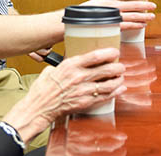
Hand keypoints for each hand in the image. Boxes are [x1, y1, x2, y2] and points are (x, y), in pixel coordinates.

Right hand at [1, 47, 125, 142]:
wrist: (39, 108)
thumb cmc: (42, 89)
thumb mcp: (52, 70)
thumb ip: (65, 65)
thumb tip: (72, 60)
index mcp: (71, 66)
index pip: (95, 56)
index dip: (109, 53)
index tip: (115, 51)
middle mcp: (79, 77)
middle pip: (107, 69)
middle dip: (118, 67)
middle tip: (121, 66)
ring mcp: (84, 91)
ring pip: (109, 84)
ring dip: (118, 80)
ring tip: (121, 77)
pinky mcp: (86, 103)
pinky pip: (105, 97)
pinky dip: (115, 92)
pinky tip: (119, 89)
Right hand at [84, 0, 155, 29]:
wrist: (75, 22)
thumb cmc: (87, 12)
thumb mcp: (99, 3)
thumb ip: (110, 4)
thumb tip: (120, 5)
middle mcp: (112, 6)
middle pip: (133, 4)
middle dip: (145, 5)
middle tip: (154, 6)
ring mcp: (113, 16)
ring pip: (132, 16)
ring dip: (144, 17)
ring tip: (152, 17)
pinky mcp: (112, 26)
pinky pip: (127, 26)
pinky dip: (136, 25)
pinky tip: (142, 26)